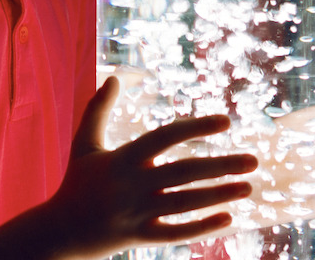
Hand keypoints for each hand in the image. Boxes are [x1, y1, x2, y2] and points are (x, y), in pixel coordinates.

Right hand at [45, 76, 257, 259]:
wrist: (60, 232)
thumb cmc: (77, 182)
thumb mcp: (84, 143)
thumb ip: (97, 109)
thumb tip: (114, 77)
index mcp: (122, 157)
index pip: (165, 137)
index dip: (195, 128)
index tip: (225, 122)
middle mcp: (132, 185)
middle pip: (184, 173)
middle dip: (221, 166)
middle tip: (254, 160)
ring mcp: (137, 213)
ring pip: (186, 204)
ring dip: (219, 195)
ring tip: (249, 186)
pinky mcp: (140, 237)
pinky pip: (176, 233)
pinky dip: (202, 227)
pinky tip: (229, 218)